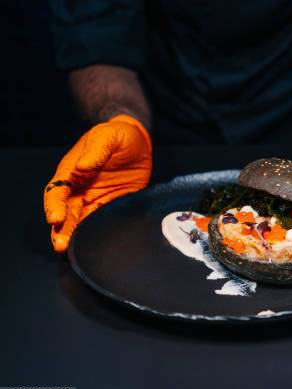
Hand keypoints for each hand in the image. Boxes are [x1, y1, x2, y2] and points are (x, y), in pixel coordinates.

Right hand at [43, 115, 151, 251]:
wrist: (137, 142)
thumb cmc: (117, 136)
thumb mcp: (107, 136)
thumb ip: (97, 150)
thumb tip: (82, 167)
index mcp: (72, 172)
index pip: (58, 191)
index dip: (55, 205)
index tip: (56, 218)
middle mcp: (80, 189)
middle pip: (66, 212)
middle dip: (61, 229)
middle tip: (60, 245)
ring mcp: (96, 199)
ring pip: (81, 221)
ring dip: (75, 236)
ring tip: (70, 251)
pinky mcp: (112, 206)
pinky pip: (102, 221)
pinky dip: (97, 233)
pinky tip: (95, 245)